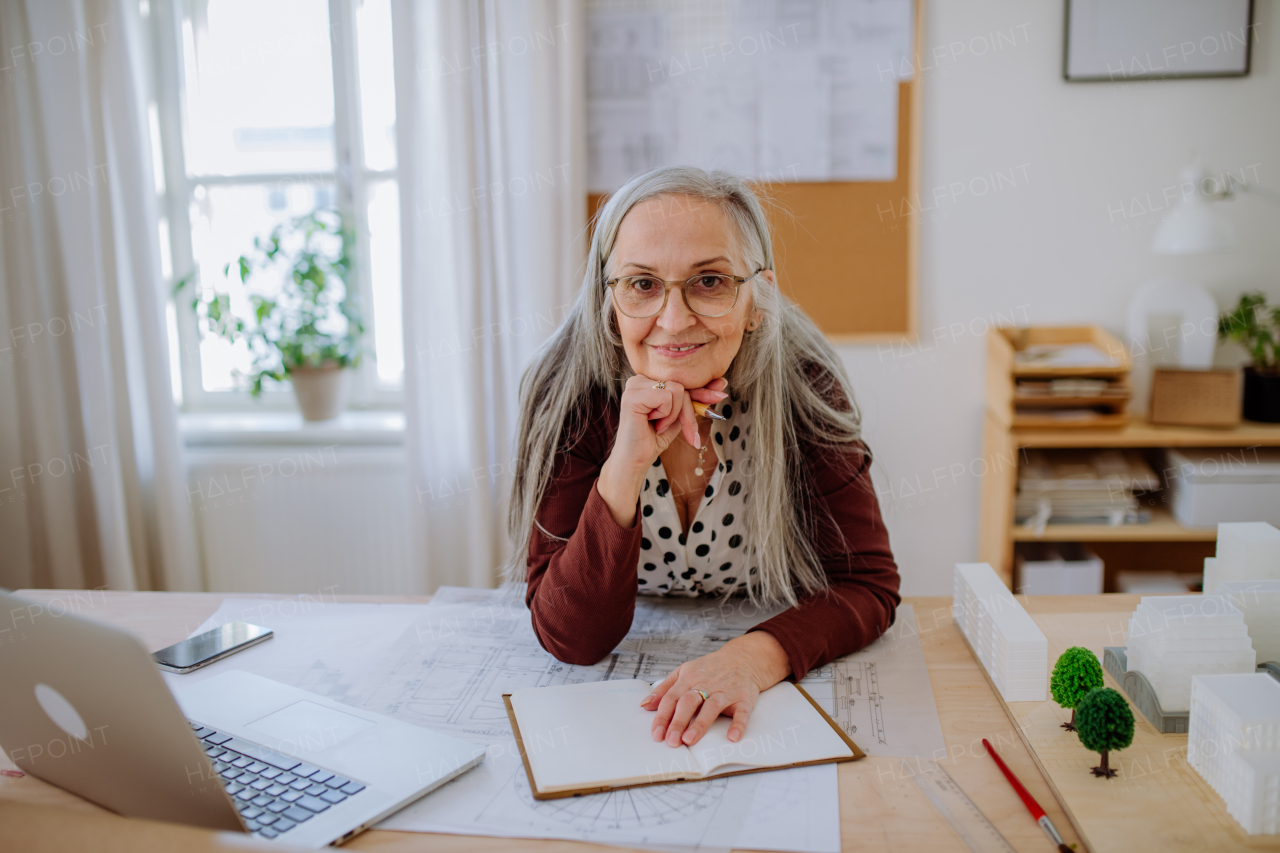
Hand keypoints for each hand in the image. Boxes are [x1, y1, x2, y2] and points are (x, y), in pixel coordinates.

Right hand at [596, 374, 726, 526]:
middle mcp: (640, 378)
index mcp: (649, 380)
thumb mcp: (680, 416)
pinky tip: (652, 424)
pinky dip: (666, 415)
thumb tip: (721, 385)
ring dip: (674, 415)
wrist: (635, 462)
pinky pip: (666, 398)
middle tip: (689, 434)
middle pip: (681, 385)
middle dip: (689, 412)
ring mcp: (634, 386)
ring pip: (677, 390)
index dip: (702, 389)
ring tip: (658, 426)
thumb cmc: (654, 439)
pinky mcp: (632, 397)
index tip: (722, 392)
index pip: (681, 380)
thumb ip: (695, 400)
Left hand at [640, 631, 790, 746]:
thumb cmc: (709, 669)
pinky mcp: (743, 698)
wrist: (743, 658)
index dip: (662, 716)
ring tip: (689, 740)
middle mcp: (706, 684)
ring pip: (711, 707)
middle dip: (678, 722)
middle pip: (688, 702)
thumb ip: (664, 689)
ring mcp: (725, 691)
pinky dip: (738, 725)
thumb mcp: (684, 672)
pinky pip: (742, 712)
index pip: (671, 698)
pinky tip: (732, 737)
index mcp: (688, 678)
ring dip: (700, 724)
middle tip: (670, 741)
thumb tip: (644, 705)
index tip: (656, 734)